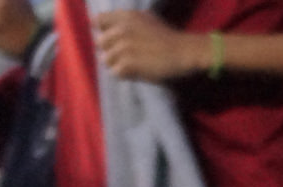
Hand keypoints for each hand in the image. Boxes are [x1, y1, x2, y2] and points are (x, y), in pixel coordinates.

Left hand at [93, 10, 209, 82]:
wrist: (184, 51)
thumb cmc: (168, 37)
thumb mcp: (147, 19)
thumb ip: (127, 21)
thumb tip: (112, 26)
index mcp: (125, 16)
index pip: (98, 21)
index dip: (103, 31)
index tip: (112, 40)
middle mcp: (121, 29)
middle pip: (100, 43)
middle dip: (110, 50)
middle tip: (125, 56)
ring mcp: (123, 46)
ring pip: (106, 59)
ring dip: (117, 64)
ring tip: (132, 66)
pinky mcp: (128, 63)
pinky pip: (116, 72)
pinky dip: (124, 75)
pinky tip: (136, 72)